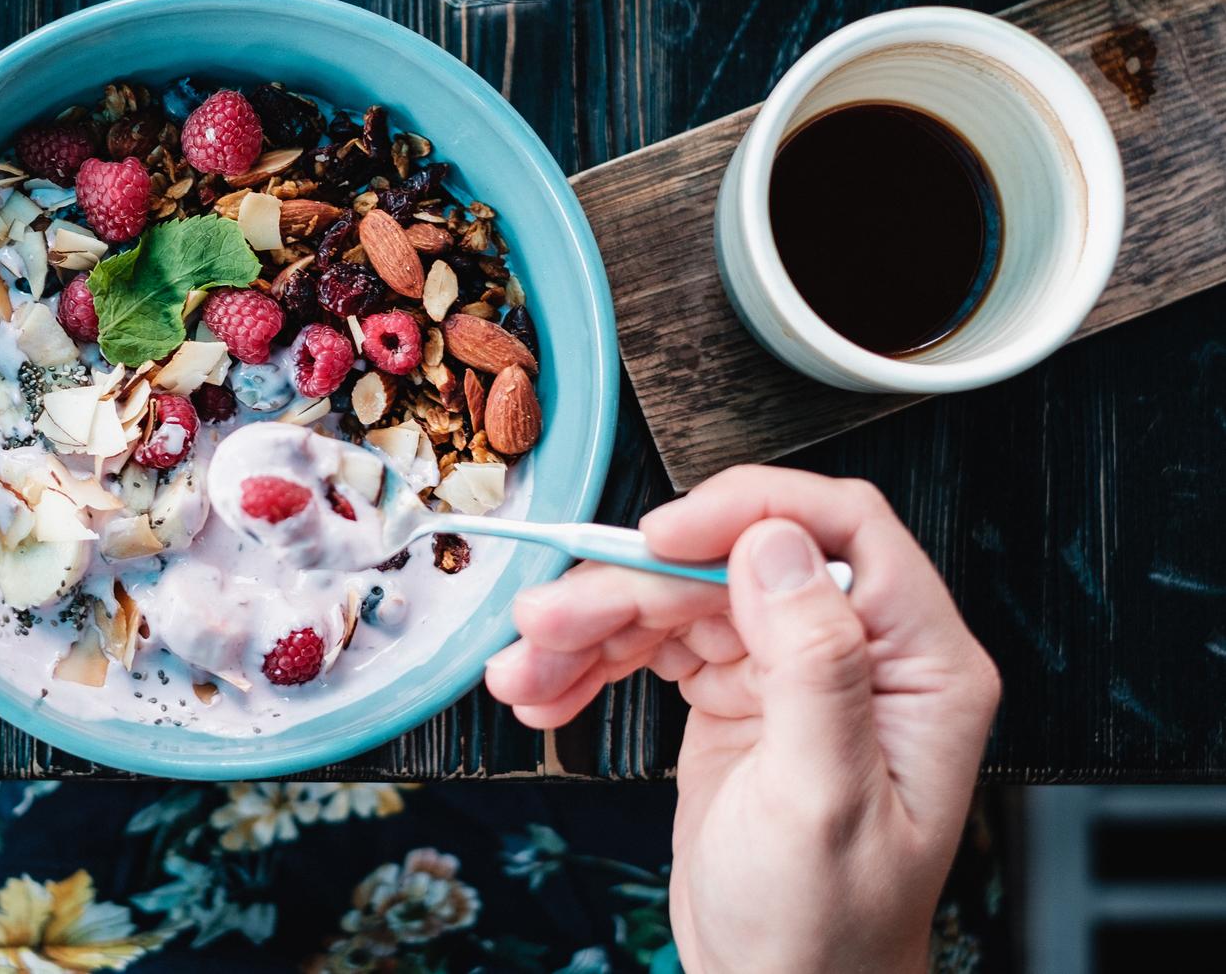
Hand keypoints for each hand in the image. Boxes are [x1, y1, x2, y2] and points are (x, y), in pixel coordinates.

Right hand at [484, 466, 1000, 973]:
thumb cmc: (827, 933)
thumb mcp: (821, 801)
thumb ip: (813, 664)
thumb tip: (778, 542)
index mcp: (918, 666)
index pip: (842, 530)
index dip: (746, 514)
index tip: (660, 537)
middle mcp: (859, 653)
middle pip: (730, 565)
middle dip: (629, 589)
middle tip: (549, 623)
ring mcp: (792, 669)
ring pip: (678, 600)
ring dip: (590, 628)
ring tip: (527, 669)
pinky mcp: (736, 692)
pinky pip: (653, 646)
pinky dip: (591, 662)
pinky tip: (547, 689)